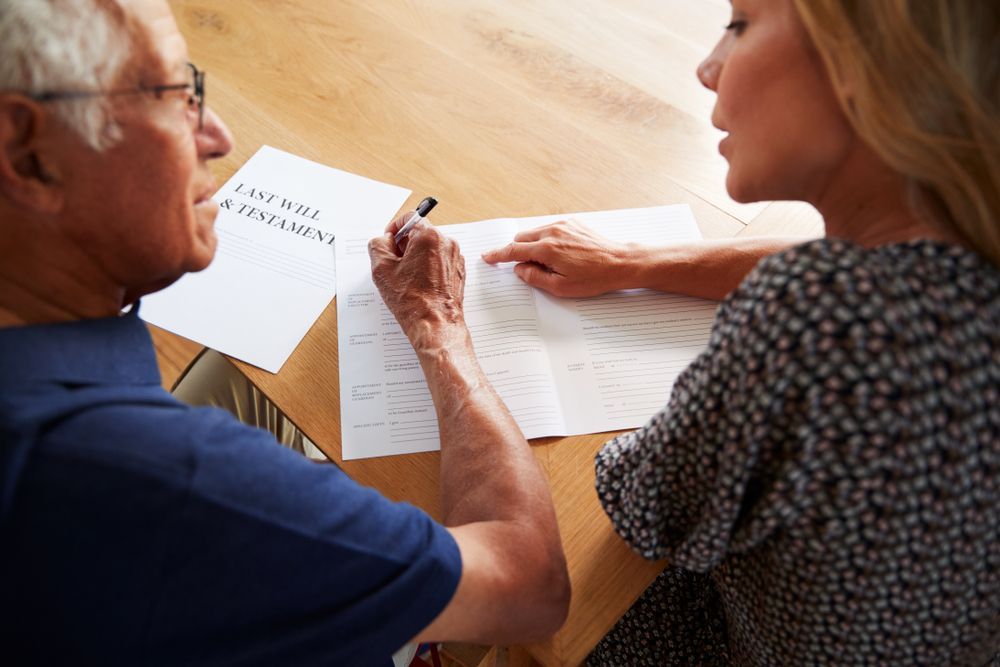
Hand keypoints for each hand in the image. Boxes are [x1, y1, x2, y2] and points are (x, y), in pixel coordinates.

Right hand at [369, 216, 466, 345]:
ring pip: (430, 248)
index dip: (394, 228)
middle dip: (405, 245)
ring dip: (416, 257)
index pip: (409, 218)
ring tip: (407, 278)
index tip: (389, 241)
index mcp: (429, 236)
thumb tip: (384, 240)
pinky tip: (420, 284)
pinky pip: (440, 261)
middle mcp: (446, 242)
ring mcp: (455, 257)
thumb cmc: (412, 301)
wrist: (435, 324)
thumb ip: (378, 245)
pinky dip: (428, 267)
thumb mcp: (381, 269)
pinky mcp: (459, 271)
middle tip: (394, 264)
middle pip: (420, 233)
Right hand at [481, 219, 634, 296]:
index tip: (488, 257)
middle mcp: (552, 231)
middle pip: (521, 238)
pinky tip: (561, 254)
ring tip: (551, 263)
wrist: (620, 263)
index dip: (498, 255)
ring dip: (533, 245)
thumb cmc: (594, 278)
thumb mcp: (561, 287)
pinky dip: (546, 239)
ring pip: (535, 232)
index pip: (513, 250)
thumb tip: (520, 270)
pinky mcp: (573, 222)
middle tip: (530, 268)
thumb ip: (535, 278)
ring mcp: (563, 224)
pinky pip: (549, 228)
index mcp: (547, 249)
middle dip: (518, 252)